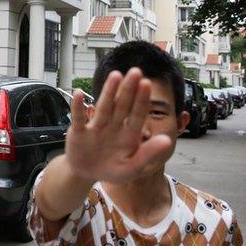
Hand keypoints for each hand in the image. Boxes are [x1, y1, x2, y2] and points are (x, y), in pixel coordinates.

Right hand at [65, 68, 172, 184]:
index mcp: (129, 135)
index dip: (141, 100)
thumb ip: (148, 154)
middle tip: (136, 71)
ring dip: (109, 92)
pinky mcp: (79, 131)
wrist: (86, 174)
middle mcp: (114, 126)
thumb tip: (168, 141)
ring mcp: (96, 127)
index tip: (147, 84)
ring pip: (104, 107)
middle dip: (128, 89)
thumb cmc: (112, 170)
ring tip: (116, 75)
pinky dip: (77, 107)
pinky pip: (78, 118)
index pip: (137, 115)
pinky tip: (79, 94)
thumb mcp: (132, 168)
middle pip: (122, 105)